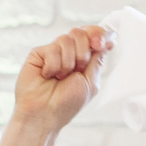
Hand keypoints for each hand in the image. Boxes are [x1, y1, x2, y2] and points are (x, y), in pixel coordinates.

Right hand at [0, 25, 107, 145]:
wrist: (44, 113)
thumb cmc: (66, 104)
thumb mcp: (91, 82)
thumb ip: (98, 59)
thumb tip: (107, 39)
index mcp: (84, 59)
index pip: (93, 35)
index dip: (99, 34)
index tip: (102, 44)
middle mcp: (69, 53)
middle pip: (81, 32)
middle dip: (84, 49)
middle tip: (80, 66)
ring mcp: (53, 53)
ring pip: (66, 38)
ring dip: (68, 61)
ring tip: (61, 77)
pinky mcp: (38, 54)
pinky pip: (52, 49)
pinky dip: (54, 65)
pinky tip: (48, 76)